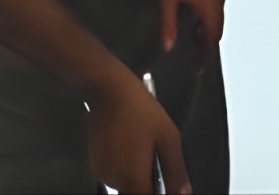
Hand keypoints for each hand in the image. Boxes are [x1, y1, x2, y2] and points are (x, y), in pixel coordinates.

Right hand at [87, 71, 189, 193]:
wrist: (111, 92)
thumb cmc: (141, 111)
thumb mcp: (168, 137)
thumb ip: (176, 170)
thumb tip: (183, 192)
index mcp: (132, 177)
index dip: (158, 194)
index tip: (164, 186)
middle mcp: (113, 180)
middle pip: (135, 193)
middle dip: (148, 184)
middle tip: (155, 161)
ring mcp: (102, 173)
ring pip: (124, 185)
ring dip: (136, 176)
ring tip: (142, 149)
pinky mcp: (95, 166)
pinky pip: (115, 176)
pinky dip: (124, 169)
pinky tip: (130, 148)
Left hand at [161, 0, 225, 67]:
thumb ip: (169, 23)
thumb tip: (169, 46)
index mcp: (211, 8)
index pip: (212, 39)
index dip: (205, 56)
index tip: (199, 70)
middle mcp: (218, 3)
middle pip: (216, 32)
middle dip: (206, 47)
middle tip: (194, 62)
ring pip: (215, 21)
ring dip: (206, 35)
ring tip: (193, 47)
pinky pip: (213, 12)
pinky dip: (206, 23)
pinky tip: (194, 25)